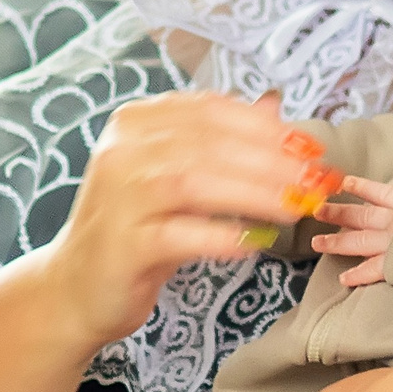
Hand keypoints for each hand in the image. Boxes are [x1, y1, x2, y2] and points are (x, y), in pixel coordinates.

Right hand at [43, 93, 338, 349]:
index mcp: (135, 122)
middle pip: (208, 143)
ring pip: (195, 181)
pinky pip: (181, 234)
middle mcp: (121, 151)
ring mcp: (118, 196)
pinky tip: (255, 242)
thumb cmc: (136, 228)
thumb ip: (221, 139)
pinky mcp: (123, 244)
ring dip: (255, 192)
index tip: (311, 145)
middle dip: (272, 159)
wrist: (76, 287)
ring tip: (297, 207)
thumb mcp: (179, 176)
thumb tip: (275, 105)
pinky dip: (223, 236)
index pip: (210, 110)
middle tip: (316, 178)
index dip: (267, 126)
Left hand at [312, 165, 392, 286]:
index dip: (361, 187)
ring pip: (358, 242)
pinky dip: (358, 276)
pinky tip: (343, 279)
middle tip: (317, 212)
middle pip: (361, 217)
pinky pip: (373, 270)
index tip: (345, 183)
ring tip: (316, 244)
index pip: (380, 193)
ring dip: (336, 243)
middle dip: (337, 214)